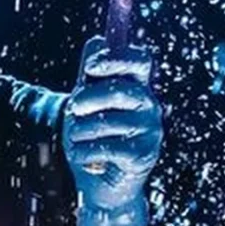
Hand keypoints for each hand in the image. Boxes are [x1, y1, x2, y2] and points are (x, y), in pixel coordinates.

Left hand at [62, 35, 161, 225]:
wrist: (99, 186)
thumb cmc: (93, 138)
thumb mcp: (87, 103)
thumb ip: (91, 74)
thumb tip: (97, 40)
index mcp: (138, 87)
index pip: (140, 60)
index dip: (117, 58)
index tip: (90, 67)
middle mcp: (150, 106)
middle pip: (120, 89)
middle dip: (88, 98)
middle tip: (73, 108)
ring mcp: (150, 132)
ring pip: (107, 122)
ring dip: (80, 132)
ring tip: (77, 140)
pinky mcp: (143, 156)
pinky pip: (106, 147)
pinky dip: (85, 153)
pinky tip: (86, 158)